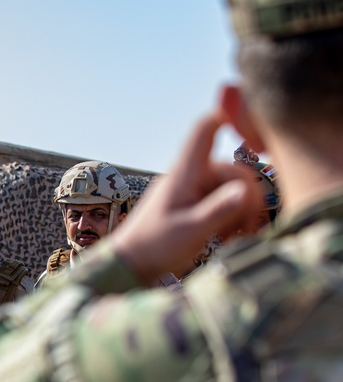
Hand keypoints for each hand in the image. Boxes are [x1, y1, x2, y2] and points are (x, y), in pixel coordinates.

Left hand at [110, 112, 262, 284]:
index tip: (252, 122)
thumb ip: (218, 210)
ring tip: (232, 238)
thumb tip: (246, 191)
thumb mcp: (190, 231)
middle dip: (246, 196)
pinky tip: (226, 237)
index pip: (204, 130)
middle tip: (246, 228)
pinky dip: (232, 217)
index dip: (227, 116)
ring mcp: (193, 191)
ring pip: (232, 189)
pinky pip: (224, 202)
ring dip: (240, 211)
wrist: (130, 265)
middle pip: (232, 169)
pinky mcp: (195, 205)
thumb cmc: (153, 247)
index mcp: (184, 173)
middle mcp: (190, 176)